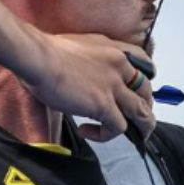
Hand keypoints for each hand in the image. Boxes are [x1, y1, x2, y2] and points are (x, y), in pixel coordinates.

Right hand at [22, 32, 156, 140]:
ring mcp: (113, 86)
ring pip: (141, 112)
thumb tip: (82, 75)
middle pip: (146, 90)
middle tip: (136, 119)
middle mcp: (119, 65)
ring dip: (140, 127)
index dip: (144, 79)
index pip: (143, 62)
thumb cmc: (45, 51)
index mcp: (113, 49)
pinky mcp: (104, 105)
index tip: (137, 91)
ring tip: (133, 136)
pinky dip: (105, 135)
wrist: (37, 56)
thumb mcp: (78, 47)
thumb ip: (89, 60)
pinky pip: (118, 127)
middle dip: (145, 106)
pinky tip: (86, 132)